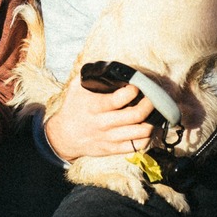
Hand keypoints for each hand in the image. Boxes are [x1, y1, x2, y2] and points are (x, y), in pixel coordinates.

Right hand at [43, 79, 157, 161]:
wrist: (64, 136)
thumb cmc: (73, 108)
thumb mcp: (76, 88)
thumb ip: (92, 76)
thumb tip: (112, 67)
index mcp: (95, 106)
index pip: (120, 98)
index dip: (134, 90)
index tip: (136, 85)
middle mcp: (104, 123)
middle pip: (136, 115)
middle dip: (149, 103)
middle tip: (151, 97)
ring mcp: (110, 138)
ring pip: (142, 132)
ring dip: (152, 121)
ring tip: (152, 113)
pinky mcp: (114, 149)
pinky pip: (138, 145)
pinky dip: (147, 136)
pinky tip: (147, 127)